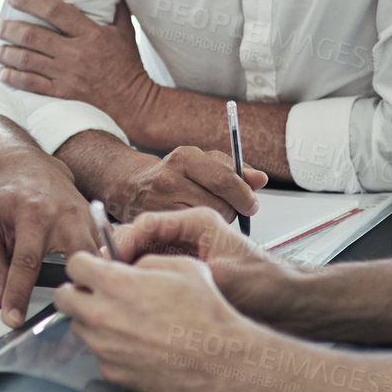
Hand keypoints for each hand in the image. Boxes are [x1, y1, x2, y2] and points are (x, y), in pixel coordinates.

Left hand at [0, 0, 156, 123]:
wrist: (135, 105)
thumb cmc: (129, 66)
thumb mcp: (126, 33)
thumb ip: (118, 8)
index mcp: (91, 34)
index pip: (55, 11)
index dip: (30, 1)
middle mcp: (76, 53)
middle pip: (32, 36)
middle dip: (9, 28)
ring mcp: (67, 76)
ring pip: (26, 60)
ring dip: (6, 53)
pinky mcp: (63, 95)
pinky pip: (30, 84)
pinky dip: (12, 77)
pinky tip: (1, 72)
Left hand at [0, 142, 98, 328]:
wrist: (29, 168)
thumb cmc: (5, 198)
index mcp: (32, 213)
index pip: (25, 262)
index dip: (18, 295)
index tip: (13, 319)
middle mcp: (64, 215)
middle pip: (78, 258)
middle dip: (78, 289)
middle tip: (72, 321)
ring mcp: (86, 219)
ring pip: (100, 257)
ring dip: (99, 284)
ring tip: (94, 312)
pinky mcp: (98, 225)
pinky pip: (108, 254)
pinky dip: (109, 273)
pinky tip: (107, 292)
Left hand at [55, 250, 260, 391]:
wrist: (221, 359)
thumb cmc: (207, 315)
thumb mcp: (181, 266)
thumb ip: (144, 262)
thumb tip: (129, 267)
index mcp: (116, 284)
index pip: (74, 264)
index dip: (85, 264)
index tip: (92, 269)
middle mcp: (103, 315)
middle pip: (63, 298)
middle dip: (76, 292)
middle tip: (94, 293)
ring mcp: (105, 347)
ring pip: (79, 327)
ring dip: (93, 321)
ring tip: (123, 321)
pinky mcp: (113, 372)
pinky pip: (99, 354)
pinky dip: (110, 348)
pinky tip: (135, 345)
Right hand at [105, 144, 265, 223]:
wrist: (131, 186)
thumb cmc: (174, 174)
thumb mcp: (203, 163)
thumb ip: (235, 170)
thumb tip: (261, 179)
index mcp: (184, 157)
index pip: (225, 179)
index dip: (244, 195)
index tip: (251, 204)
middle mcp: (169, 178)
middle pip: (219, 204)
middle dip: (229, 209)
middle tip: (223, 207)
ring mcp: (159, 202)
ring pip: (206, 221)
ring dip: (213, 221)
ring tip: (202, 212)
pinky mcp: (154, 223)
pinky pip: (190, 233)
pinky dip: (198, 232)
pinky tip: (192, 224)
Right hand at [112, 206, 307, 326]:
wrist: (290, 303)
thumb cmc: (268, 284)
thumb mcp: (224, 276)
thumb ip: (185, 273)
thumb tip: (149, 277)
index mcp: (197, 220)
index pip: (149, 222)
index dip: (124, 239)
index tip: (110, 257)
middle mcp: (188, 234)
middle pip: (140, 238)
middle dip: (119, 256)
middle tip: (102, 275)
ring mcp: (185, 254)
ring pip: (143, 257)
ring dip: (127, 271)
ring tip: (112, 289)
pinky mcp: (184, 274)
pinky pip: (152, 275)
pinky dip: (139, 285)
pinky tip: (130, 299)